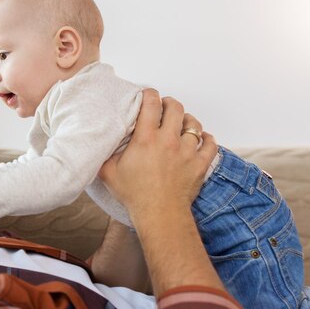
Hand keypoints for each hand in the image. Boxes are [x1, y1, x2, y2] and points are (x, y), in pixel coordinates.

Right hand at [99, 89, 224, 296]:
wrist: (159, 215)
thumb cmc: (134, 195)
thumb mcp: (108, 172)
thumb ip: (104, 154)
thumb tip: (98, 145)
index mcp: (145, 138)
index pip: (151, 103)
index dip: (149, 94)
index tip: (147, 95)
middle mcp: (168, 140)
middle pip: (175, 107)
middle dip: (169, 103)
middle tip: (164, 107)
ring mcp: (186, 151)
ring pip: (194, 124)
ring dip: (187, 120)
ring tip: (181, 123)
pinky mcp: (200, 164)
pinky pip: (210, 144)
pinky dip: (206, 139)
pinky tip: (201, 139)